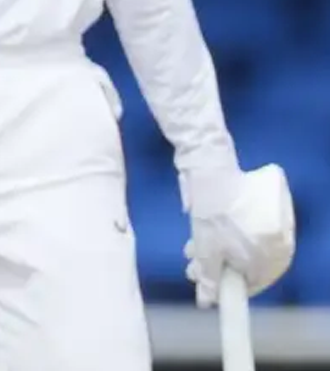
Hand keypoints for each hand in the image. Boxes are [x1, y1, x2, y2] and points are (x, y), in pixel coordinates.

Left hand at [183, 164, 295, 307]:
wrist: (210, 166)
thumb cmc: (212, 210)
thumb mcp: (207, 249)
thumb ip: (210, 277)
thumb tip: (207, 301)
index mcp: (275, 249)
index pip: (258, 280)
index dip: (233, 289)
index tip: (214, 292)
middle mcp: (279, 237)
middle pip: (248, 264)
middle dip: (218, 269)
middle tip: (194, 271)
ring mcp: (270, 219)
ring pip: (241, 246)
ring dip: (215, 253)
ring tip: (189, 252)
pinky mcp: (258, 205)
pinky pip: (242, 231)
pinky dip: (222, 237)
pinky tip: (199, 237)